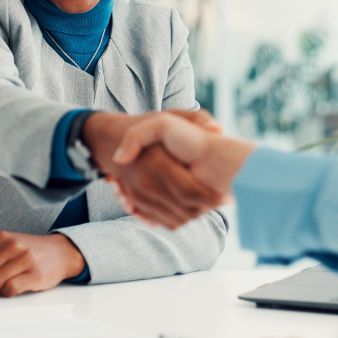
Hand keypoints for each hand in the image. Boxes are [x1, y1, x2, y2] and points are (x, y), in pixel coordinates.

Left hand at [0, 231, 85, 296]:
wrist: (61, 252)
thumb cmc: (29, 251)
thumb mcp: (8, 244)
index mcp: (0, 236)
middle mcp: (11, 245)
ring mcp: (24, 259)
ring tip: (4, 286)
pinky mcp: (34, 274)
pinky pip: (10, 290)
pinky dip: (7, 293)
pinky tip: (13, 289)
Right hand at [82, 111, 226, 229]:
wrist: (109, 139)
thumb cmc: (143, 125)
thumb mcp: (168, 115)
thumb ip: (195, 118)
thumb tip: (218, 129)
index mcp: (157, 163)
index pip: (191, 192)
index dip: (212, 197)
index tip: (228, 196)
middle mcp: (146, 183)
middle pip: (186, 210)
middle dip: (208, 208)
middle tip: (224, 201)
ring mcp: (139, 196)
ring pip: (176, 219)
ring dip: (196, 215)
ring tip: (209, 203)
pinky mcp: (137, 205)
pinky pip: (163, 222)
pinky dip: (179, 220)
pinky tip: (191, 208)